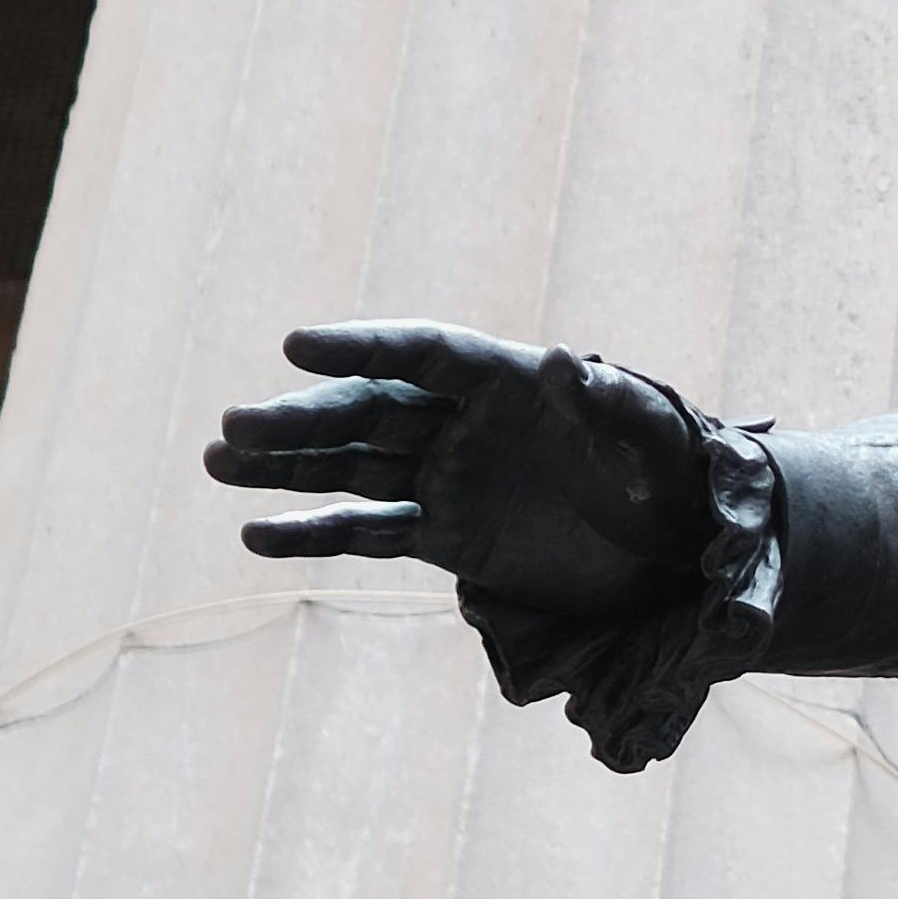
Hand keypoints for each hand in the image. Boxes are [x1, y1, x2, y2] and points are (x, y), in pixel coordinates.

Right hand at [206, 324, 710, 625]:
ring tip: (218, 461)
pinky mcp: (445, 537)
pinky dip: (313, 533)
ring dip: (287, 465)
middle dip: (302, 418)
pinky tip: (256, 534)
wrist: (678, 554)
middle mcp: (466, 422)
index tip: (295, 344)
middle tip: (233, 427)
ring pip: (352, 466)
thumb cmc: (676, 481)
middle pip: (370, 410)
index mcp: (511, 380)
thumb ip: (616, 405)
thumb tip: (570, 361)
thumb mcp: (657, 443)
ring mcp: (449, 478)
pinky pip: (367, 530)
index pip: (423, 352)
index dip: (361, 346)